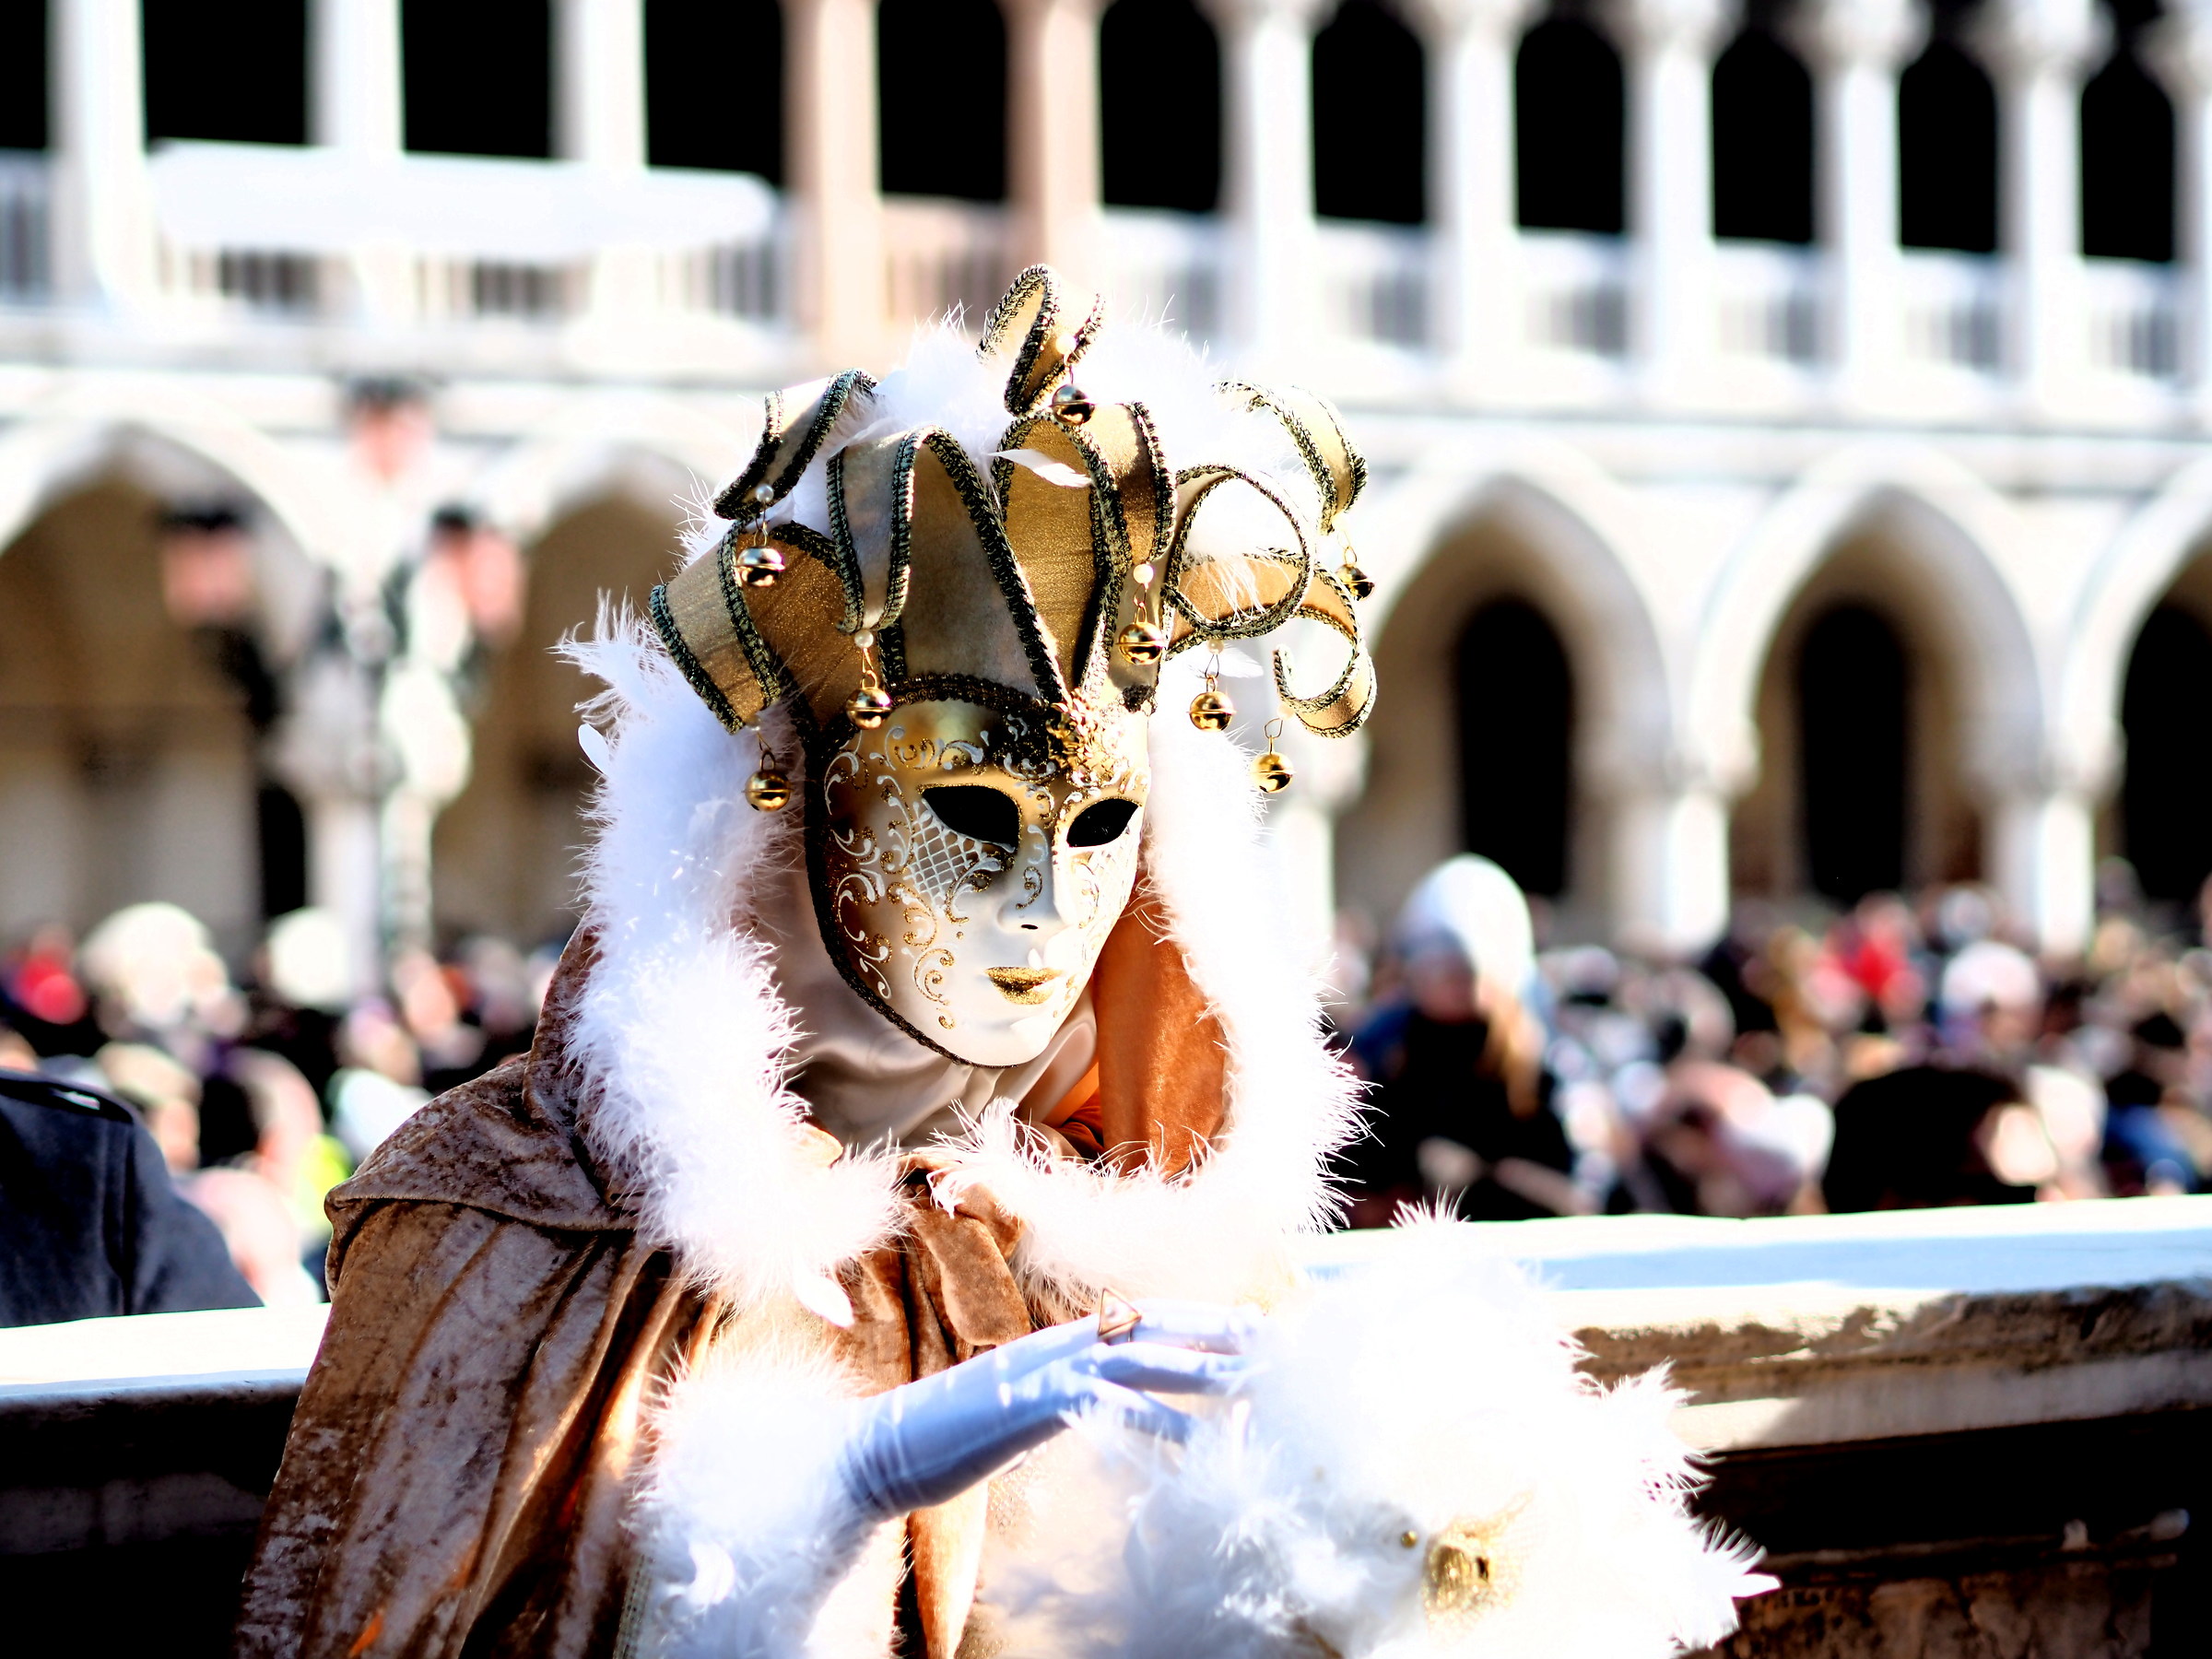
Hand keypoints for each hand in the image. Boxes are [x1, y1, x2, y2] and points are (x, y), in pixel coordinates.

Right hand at [836, 1301, 1257, 1519]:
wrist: (884, 1451)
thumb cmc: (954, 1437)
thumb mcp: (1022, 1411)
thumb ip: (1064, 1398)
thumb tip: (1102, 1404)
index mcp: (1056, 1343)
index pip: (1140, 1318)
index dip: (1198, 1317)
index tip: (1252, 1324)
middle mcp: (1055, 1346)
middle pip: (1152, 1329)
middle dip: (1217, 1335)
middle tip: (1275, 1345)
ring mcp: (1041, 1373)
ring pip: (1138, 1361)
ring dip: (1202, 1373)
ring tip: (1255, 1388)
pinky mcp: (1028, 1409)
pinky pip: (1105, 1411)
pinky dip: (1156, 1426)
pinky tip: (1195, 1446)